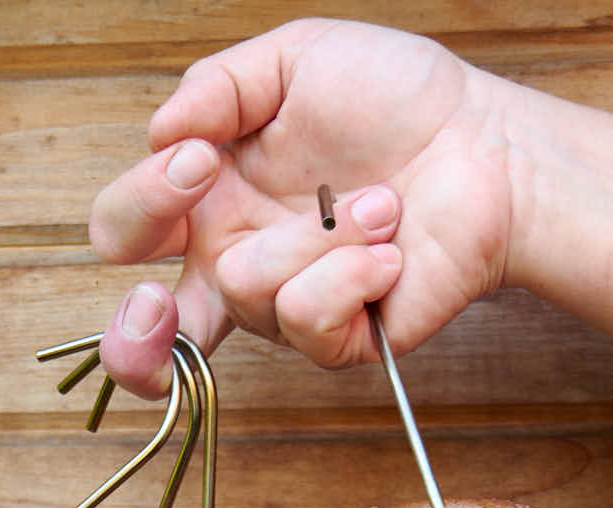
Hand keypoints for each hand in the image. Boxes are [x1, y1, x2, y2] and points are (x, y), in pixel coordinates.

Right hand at [89, 19, 516, 395]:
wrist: (486, 147)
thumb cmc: (398, 102)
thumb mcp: (295, 61)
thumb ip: (218, 85)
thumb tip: (160, 132)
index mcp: (212, 201)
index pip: (126, 233)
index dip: (141, 205)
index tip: (195, 159)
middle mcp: (237, 262)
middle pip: (145, 334)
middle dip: (135, 330)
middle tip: (161, 298)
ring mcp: (286, 309)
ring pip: (246, 291)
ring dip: (320, 233)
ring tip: (381, 203)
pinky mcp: (338, 340)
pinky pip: (306, 322)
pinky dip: (351, 273)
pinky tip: (390, 248)